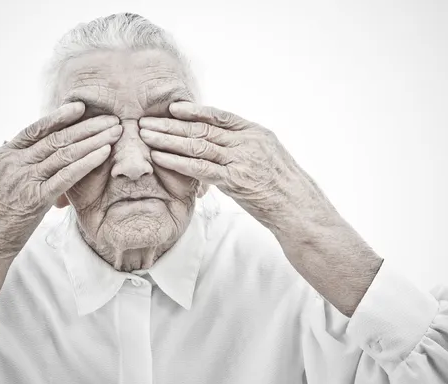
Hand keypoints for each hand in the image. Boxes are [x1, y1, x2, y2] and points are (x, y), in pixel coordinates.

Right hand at [0, 102, 120, 346]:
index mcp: (3, 156)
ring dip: (94, 140)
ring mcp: (23, 180)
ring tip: (115, 132)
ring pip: (65, 153)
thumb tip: (16, 145)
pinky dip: (88, 162)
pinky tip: (104, 153)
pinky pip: (67, 175)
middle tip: (111, 119)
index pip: (35, 129)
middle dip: (87, 127)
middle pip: (56, 138)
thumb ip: (11, 163)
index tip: (81, 107)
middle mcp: (13, 163)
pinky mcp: (35, 199)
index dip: (59, 116)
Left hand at [139, 102, 380, 315]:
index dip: (195, 110)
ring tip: (146, 136)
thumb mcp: (269, 159)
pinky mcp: (236, 181)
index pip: (220, 116)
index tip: (172, 107)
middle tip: (147, 121)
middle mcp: (248, 142)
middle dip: (172, 125)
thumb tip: (220, 145)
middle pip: (203, 128)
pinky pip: (201, 168)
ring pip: (198, 145)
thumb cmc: (285, 188)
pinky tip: (161, 158)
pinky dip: (178, 161)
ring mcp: (242, 160)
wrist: (301, 211)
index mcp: (257, 133)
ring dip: (168, 140)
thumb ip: (245, 148)